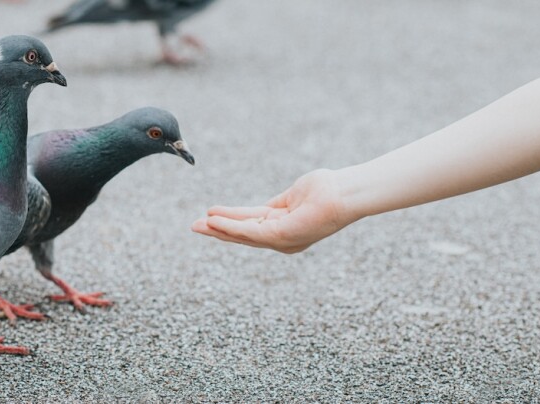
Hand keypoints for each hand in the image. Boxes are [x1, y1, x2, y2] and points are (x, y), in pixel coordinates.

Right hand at [191, 169, 358, 252]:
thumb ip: (275, 207)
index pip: (250, 226)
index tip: (209, 217)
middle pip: (242, 235)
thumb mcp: (293, 198)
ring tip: (198, 225)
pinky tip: (214, 220)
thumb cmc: (326, 190)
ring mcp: (282, 239)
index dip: (228, 222)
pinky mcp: (281, 236)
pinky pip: (249, 231)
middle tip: (194, 226)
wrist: (345, 193)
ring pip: (243, 235)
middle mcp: (282, 239)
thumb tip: (263, 209)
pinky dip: (230, 226)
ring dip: (218, 230)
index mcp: (284, 229)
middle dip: (217, 231)